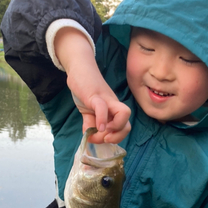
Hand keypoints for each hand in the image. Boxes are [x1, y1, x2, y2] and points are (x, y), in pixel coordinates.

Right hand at [54, 27, 130, 142]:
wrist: (79, 68)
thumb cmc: (85, 89)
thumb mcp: (88, 111)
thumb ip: (90, 124)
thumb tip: (90, 138)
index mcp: (113, 112)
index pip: (124, 128)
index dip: (115, 138)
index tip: (101, 139)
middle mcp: (113, 106)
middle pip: (128, 126)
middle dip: (116, 137)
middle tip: (101, 137)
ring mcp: (106, 99)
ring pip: (124, 115)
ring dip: (113, 130)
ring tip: (98, 131)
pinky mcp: (95, 94)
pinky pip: (103, 108)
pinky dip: (102, 120)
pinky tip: (96, 127)